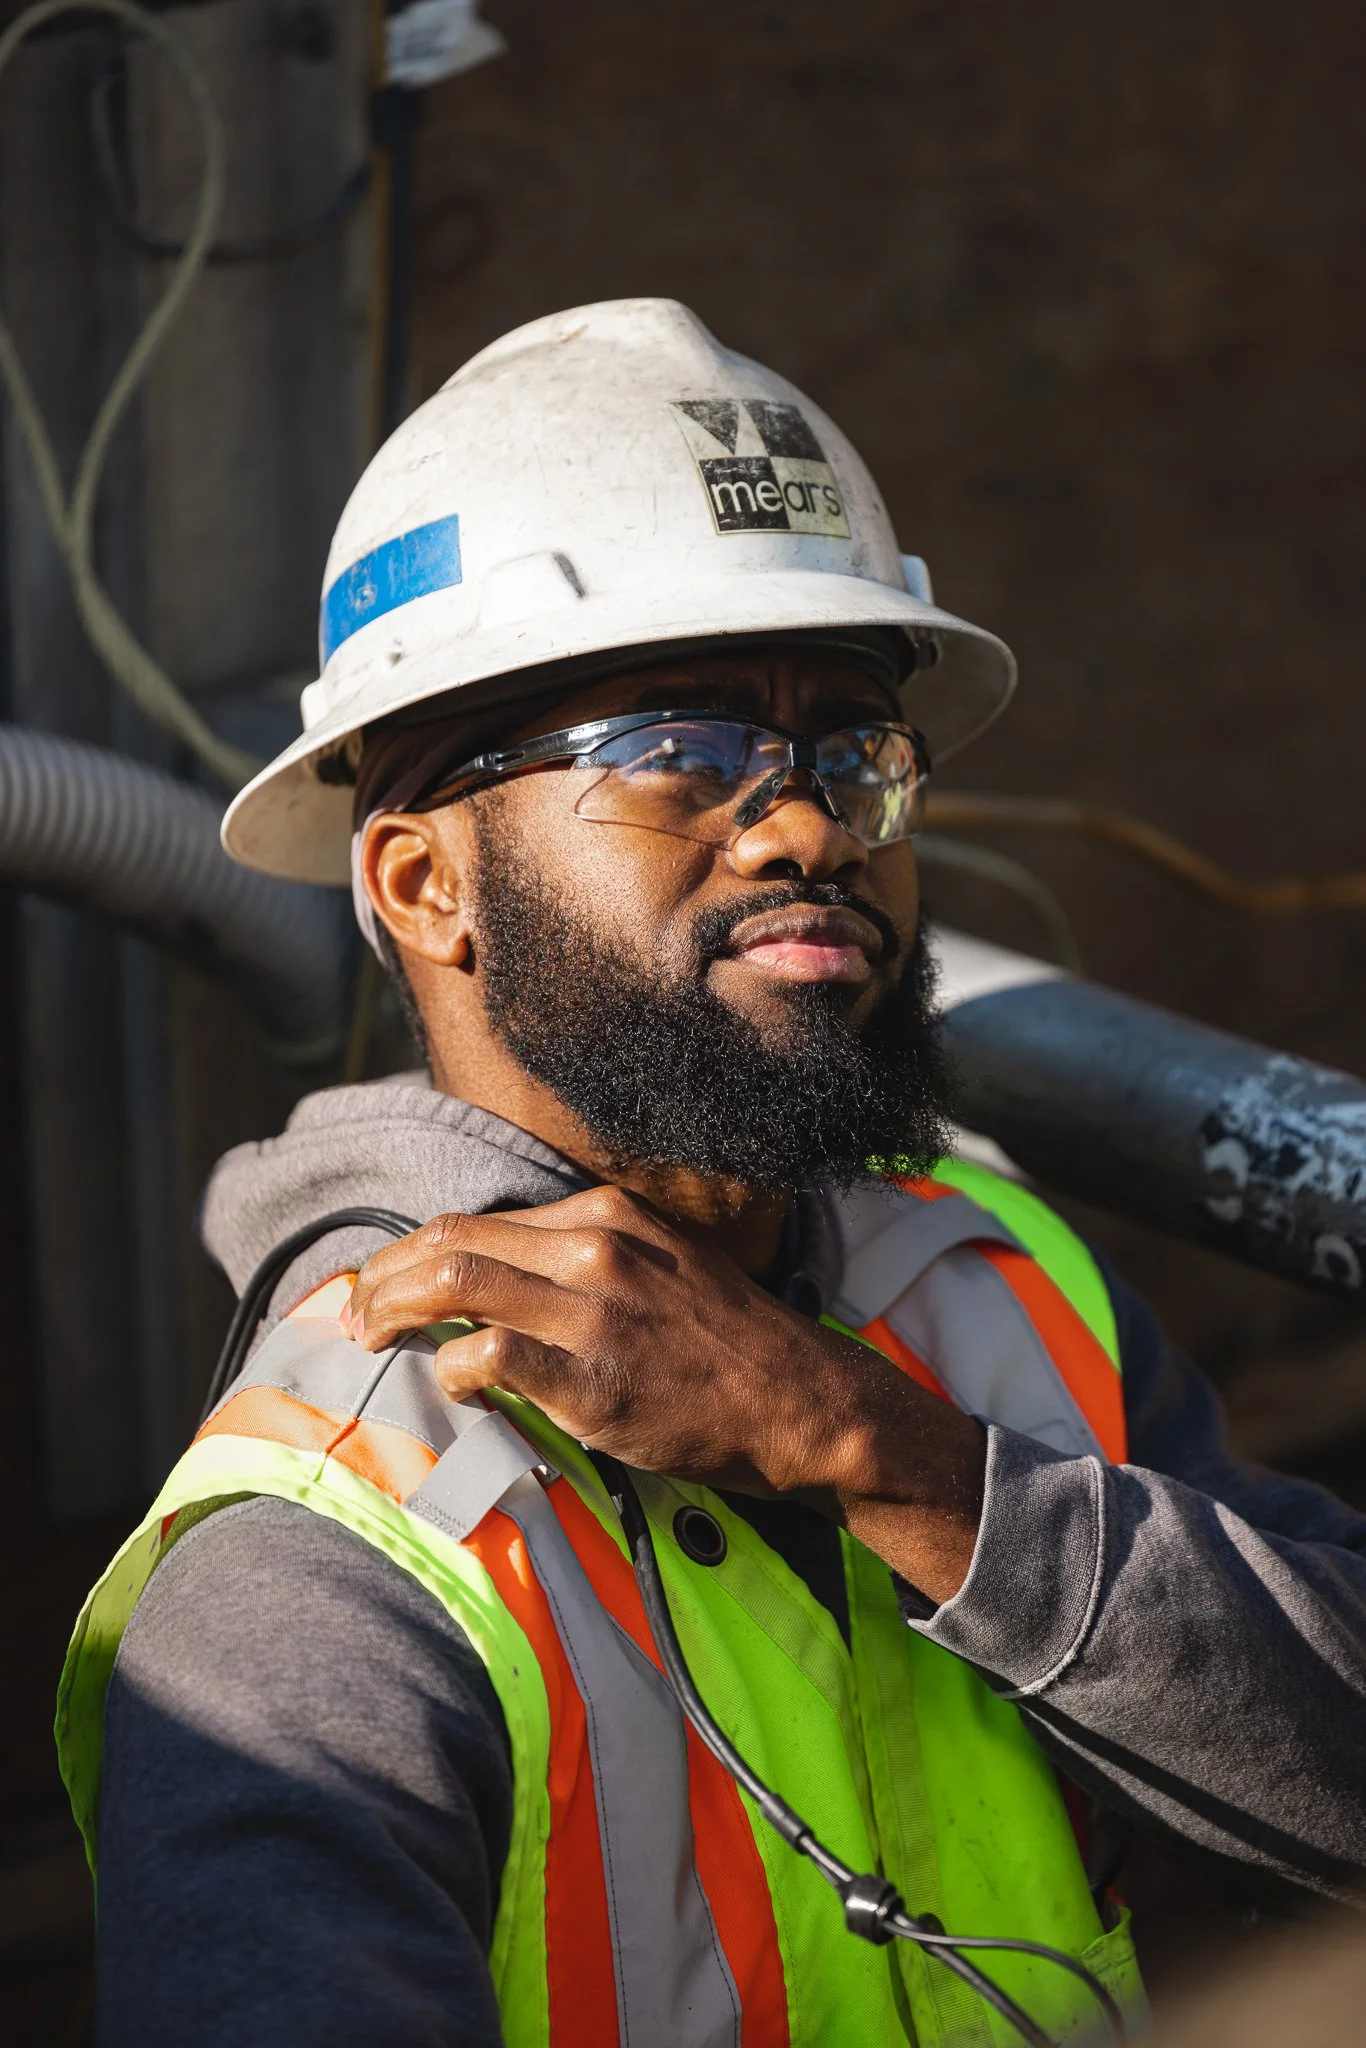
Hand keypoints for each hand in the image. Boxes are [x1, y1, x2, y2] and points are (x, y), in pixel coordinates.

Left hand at [344, 1186, 985, 1600]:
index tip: (380, 1284)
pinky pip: (492, 1356)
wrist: (801, 1403)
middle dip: (382, 1276)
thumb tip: (501, 1282)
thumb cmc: (726, 1346)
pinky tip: (449, 1384)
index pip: (477, 1221)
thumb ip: (586, 1260)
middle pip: (449, 1241)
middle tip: (351, 1315)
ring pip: (455, 1283)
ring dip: (391, 1312)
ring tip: (367, 1341)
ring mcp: (594, 1309)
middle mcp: (595, 1246)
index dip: (411, 1252)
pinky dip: (453, 1368)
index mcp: (606, 1215)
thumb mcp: (661, 1266)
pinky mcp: (595, 1376)